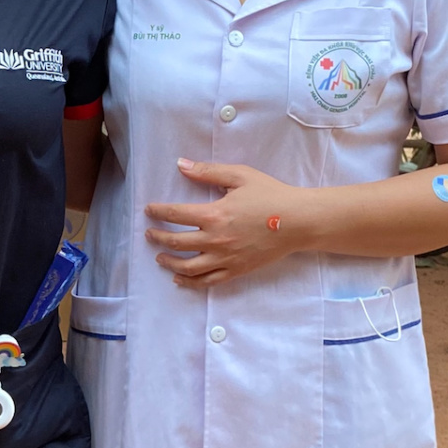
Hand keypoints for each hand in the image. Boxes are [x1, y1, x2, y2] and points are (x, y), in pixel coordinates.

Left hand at [143, 159, 304, 287]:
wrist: (298, 221)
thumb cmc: (270, 195)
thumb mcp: (239, 176)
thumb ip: (207, 172)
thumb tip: (180, 164)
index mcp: (214, 214)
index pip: (175, 215)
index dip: (157, 212)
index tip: (148, 210)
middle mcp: (216, 240)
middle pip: (176, 243)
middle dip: (157, 238)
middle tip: (149, 234)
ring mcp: (226, 258)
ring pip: (188, 267)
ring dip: (168, 262)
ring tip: (159, 257)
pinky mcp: (236, 271)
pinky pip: (208, 281)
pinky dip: (190, 282)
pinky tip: (179, 279)